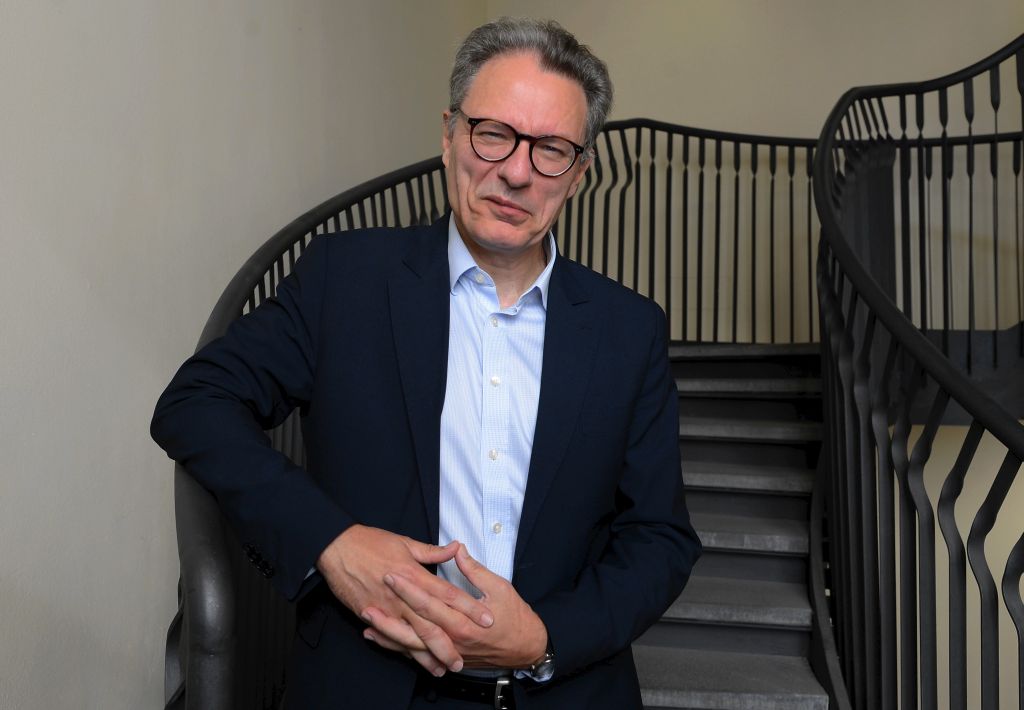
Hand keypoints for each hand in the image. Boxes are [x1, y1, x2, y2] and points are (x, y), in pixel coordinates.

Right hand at [316, 525, 493, 674]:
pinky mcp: (371, 614)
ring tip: (441, 668)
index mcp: (414, 574)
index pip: (448, 595)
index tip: (486, 620)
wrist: (336, 547)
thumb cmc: (370, 542)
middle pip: (431, 625)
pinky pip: (390, 637)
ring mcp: (386, 607)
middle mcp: (402, 595)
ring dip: (426, 655)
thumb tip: (456, 548)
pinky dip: (402, 650)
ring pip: (410, 638)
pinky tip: (413, 660)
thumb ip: (433, 552)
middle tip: (463, 660)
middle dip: (448, 645)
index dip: (468, 608)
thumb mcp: (405, 542)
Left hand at [363, 544, 547, 668]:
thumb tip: (457, 548)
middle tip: (371, 592)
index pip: (431, 601)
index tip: (392, 572)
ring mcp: (449, 650)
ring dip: (387, 630)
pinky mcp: (447, 657)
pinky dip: (394, 645)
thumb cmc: (515, 617)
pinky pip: (416, 653)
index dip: (410, 587)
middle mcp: (454, 638)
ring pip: (412, 643)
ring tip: (366, 616)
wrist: (526, 648)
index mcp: (464, 619)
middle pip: (416, 623)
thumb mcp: (499, 587)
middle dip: (392, 607)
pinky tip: (376, 636)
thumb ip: (474, 570)